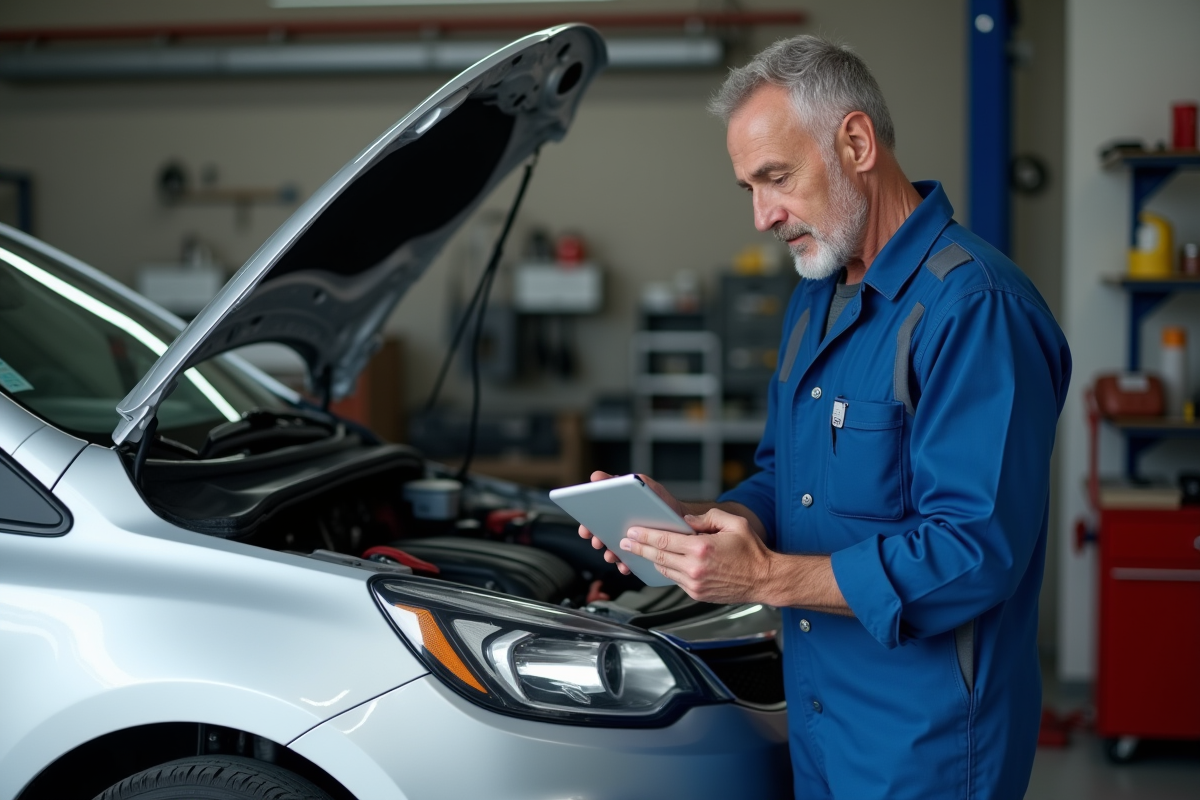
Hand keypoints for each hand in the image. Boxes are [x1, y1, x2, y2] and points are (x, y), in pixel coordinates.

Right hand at [577, 471, 685, 575]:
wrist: (684, 520)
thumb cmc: (661, 502)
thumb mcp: (641, 485)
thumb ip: (619, 481)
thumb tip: (596, 476)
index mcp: (617, 511)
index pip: (595, 518)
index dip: (587, 523)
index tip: (586, 528)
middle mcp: (619, 527)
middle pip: (600, 535)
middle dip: (596, 539)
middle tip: (597, 541)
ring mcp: (629, 542)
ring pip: (611, 550)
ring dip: (608, 554)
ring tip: (611, 555)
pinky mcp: (638, 554)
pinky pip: (627, 562)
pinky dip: (623, 565)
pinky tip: (625, 565)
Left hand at [621, 507, 773, 603]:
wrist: (764, 580)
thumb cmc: (752, 552)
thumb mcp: (734, 524)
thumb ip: (707, 517)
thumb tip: (686, 519)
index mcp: (702, 549)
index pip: (665, 540)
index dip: (645, 535)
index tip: (632, 531)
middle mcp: (695, 568)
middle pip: (658, 556)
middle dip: (638, 548)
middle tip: (624, 542)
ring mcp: (694, 584)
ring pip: (664, 570)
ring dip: (650, 560)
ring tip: (639, 550)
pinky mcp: (697, 594)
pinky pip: (674, 579)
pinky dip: (666, 570)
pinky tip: (661, 562)